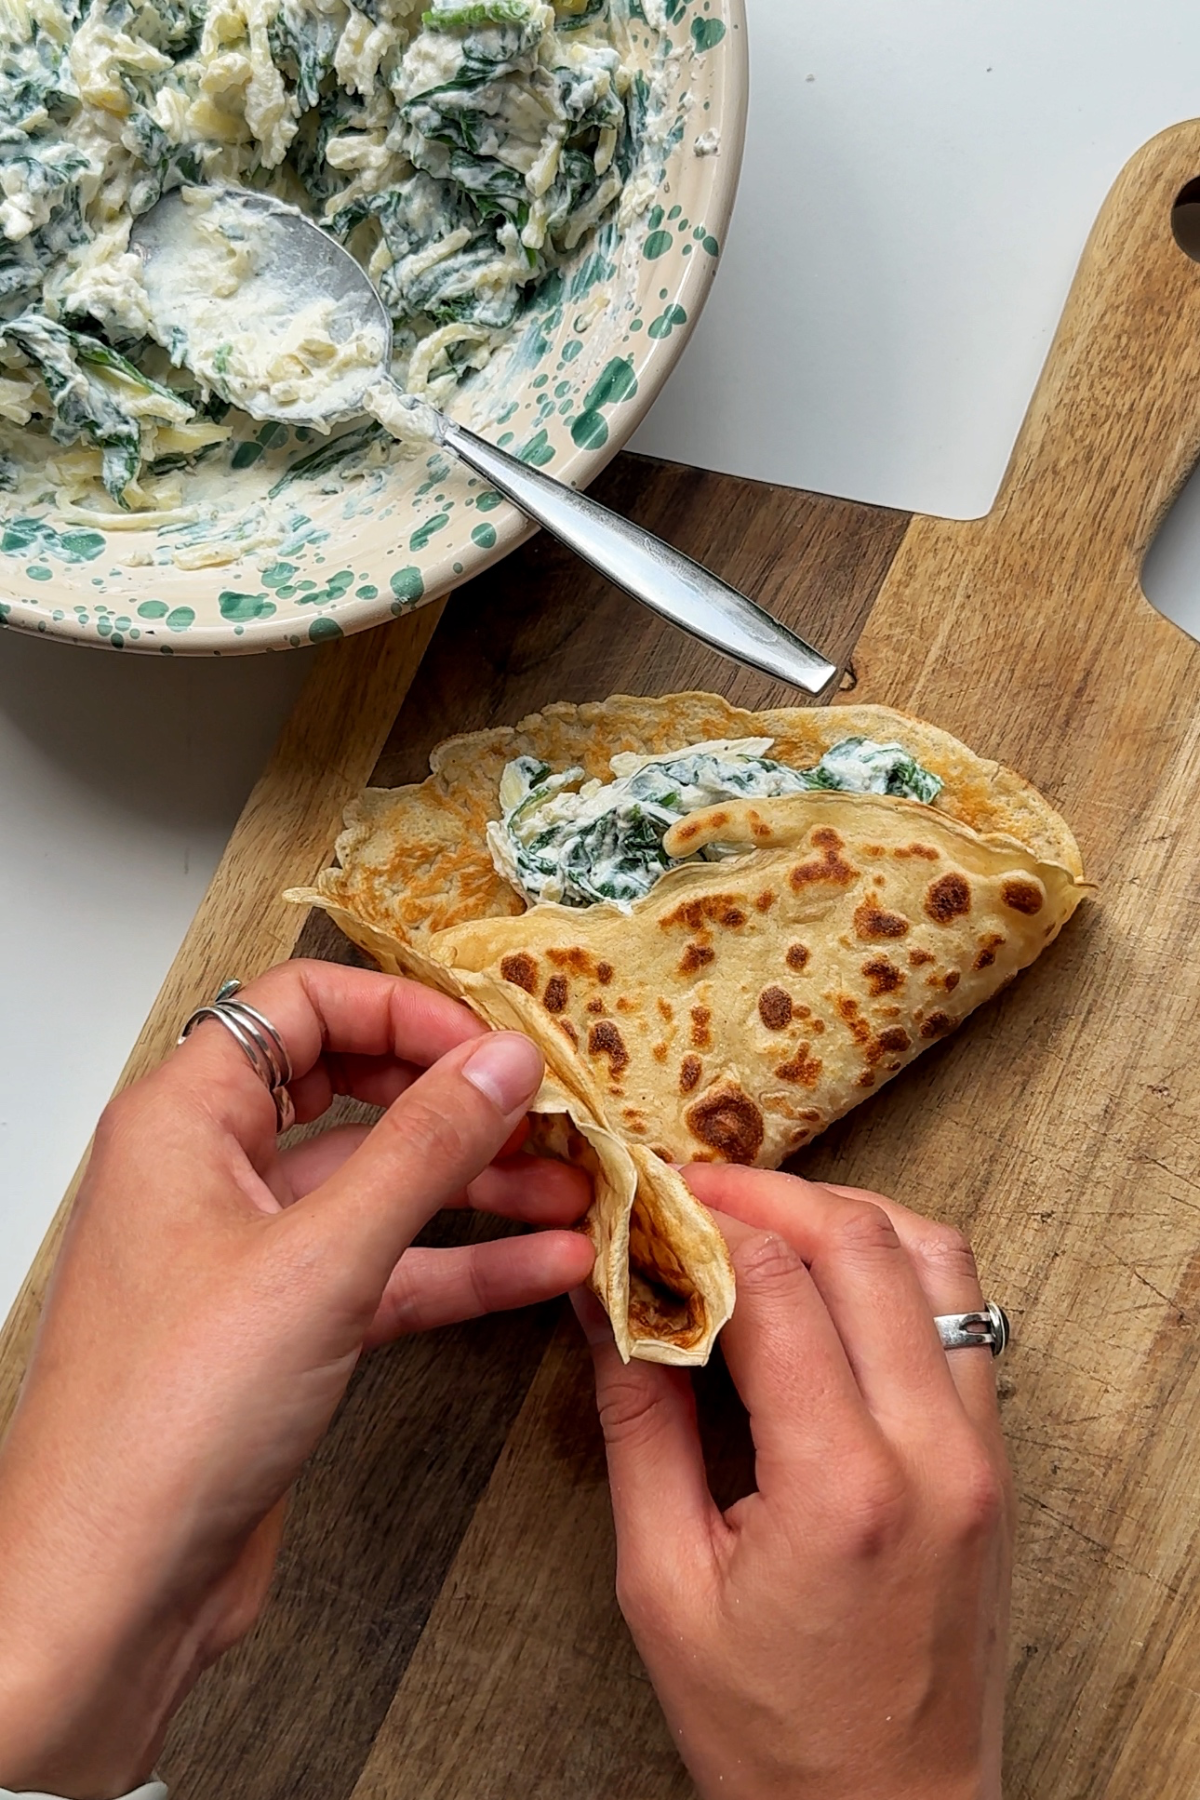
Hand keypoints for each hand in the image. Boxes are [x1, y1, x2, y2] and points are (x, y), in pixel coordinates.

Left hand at [0, 960, 592, 1798]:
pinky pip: (387, 1267)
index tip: (496, 1044)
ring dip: (477, 1188)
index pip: (303, 1006)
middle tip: (545, 1113)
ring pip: (379, 1185)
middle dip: (453, 1101)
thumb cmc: (164, 1420)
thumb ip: (424, 1148)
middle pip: (350, 1088)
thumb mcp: (321, 1259)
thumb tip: (502, 1058)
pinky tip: (545, 1269)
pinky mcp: (285, 1326)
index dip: (405, 1011)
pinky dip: (462, 1264)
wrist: (113, 1590)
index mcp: (184, 1119)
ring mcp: (249, 1252)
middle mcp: (210, 1171)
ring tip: (574, 1191)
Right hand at [578, 1166, 1012, 1799]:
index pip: (773, 1286)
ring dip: (840, 1214)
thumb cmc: (771, 1733)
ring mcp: (981, 1452)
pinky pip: (962, 1311)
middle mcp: (934, 1451)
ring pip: (931, 1255)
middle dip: (762, 1196)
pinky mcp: (995, 1460)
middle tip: (686, 1193)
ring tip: (758, 1220)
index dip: (697, 1223)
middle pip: (859, 1244)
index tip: (640, 1203)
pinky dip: (893, 1263)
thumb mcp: (664, 1584)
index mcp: (841, 1487)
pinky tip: (828, 1279)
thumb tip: (605, 1296)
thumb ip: (638, 1422)